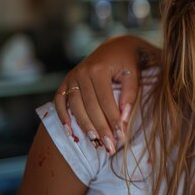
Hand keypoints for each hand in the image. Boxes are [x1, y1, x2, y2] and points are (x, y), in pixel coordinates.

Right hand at [54, 35, 158, 152]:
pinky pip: (60, 101)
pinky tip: (70, 132)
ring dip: (83, 126)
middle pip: (89, 106)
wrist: (115, 48)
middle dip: (100, 128)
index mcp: (99, 69)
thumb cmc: (128, 64)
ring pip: (75, 106)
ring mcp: (71, 76)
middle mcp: (82, 72)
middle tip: (109, 147)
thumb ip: (129, 96)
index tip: (120, 137)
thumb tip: (123, 121)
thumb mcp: (133, 75)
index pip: (105, 100)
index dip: (112, 119)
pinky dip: (63, 117)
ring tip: (94, 142)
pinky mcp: (66, 81)